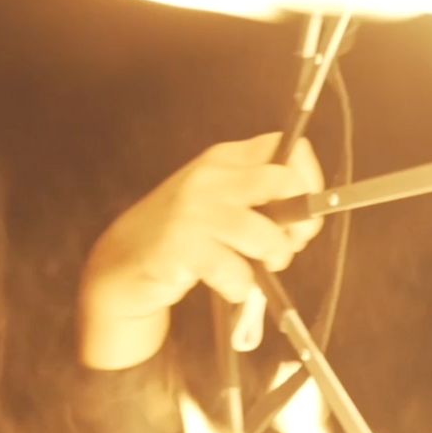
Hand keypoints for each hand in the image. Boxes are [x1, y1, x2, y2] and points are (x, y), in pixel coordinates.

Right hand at [79, 133, 324, 369]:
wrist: (123, 262)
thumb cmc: (183, 234)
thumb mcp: (220, 201)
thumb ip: (260, 198)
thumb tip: (309, 214)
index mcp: (224, 159)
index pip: (284, 147)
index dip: (307, 178)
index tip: (308, 207)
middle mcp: (210, 177)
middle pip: (283, 182)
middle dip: (300, 219)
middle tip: (290, 243)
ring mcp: (194, 210)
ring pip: (265, 233)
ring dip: (273, 258)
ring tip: (260, 267)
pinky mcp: (181, 245)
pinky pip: (235, 270)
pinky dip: (240, 286)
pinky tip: (230, 284)